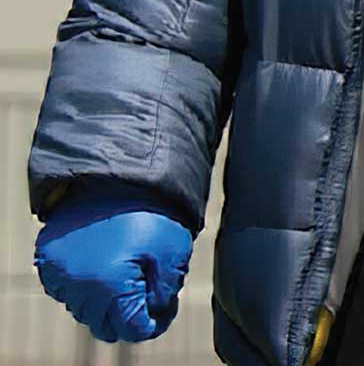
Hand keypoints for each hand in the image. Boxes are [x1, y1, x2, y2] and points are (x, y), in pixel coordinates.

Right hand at [33, 185, 193, 343]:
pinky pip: (65, 290)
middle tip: (148, 294)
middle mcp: (77, 285)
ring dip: (105, 303)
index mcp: (110, 287)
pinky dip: (83, 287)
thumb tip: (151, 317)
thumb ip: (162, 296)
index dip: (152, 324)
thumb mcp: (173, 256)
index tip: (163, 310)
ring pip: (83, 310)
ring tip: (127, 276)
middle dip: (128, 316)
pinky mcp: (47, 260)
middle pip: (103, 325)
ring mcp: (57, 273)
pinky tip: (104, 268)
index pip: (130, 329)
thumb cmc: (152, 214)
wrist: (119, 176)